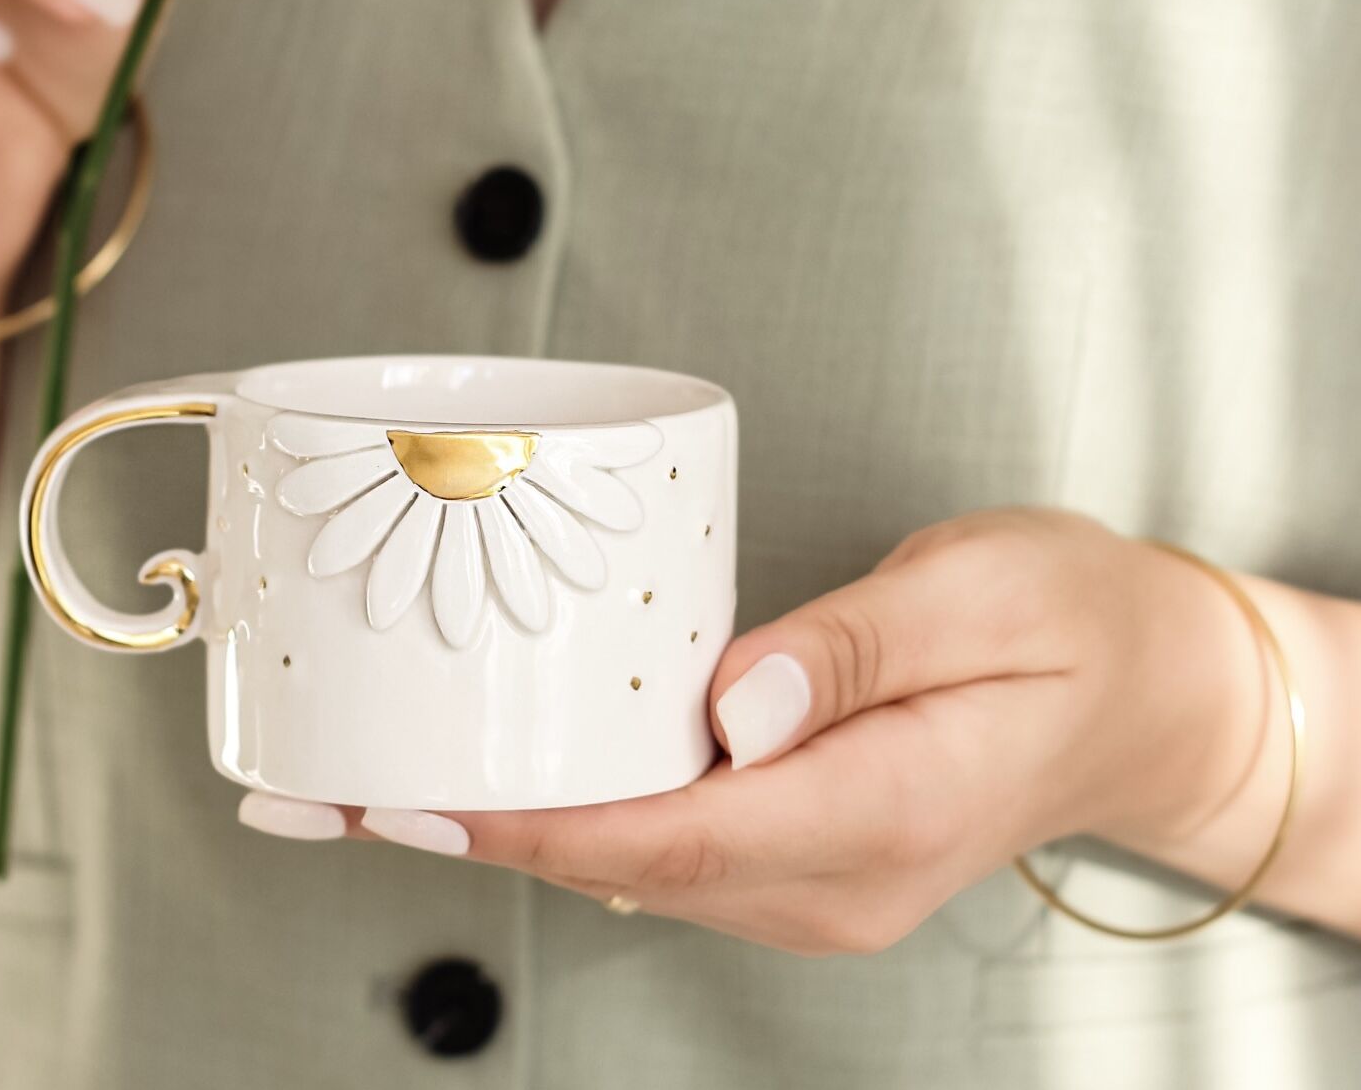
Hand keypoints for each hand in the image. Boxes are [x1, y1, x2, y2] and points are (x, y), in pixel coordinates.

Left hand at [249, 511, 1266, 952]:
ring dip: (501, 826)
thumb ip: (852, 649)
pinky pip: (660, 841)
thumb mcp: (978, 599)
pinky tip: (493, 782)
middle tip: (328, 790)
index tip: (410, 804)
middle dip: (472, 830)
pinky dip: (565, 814)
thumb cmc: (1073, 626)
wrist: (1150, 695)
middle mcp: (830, 878)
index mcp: (876, 818)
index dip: (527, 825)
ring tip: (371, 784)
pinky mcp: (800, 847)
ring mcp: (813, 879)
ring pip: (627, 862)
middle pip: (619, 864)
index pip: (669, 836)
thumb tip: (731, 698)